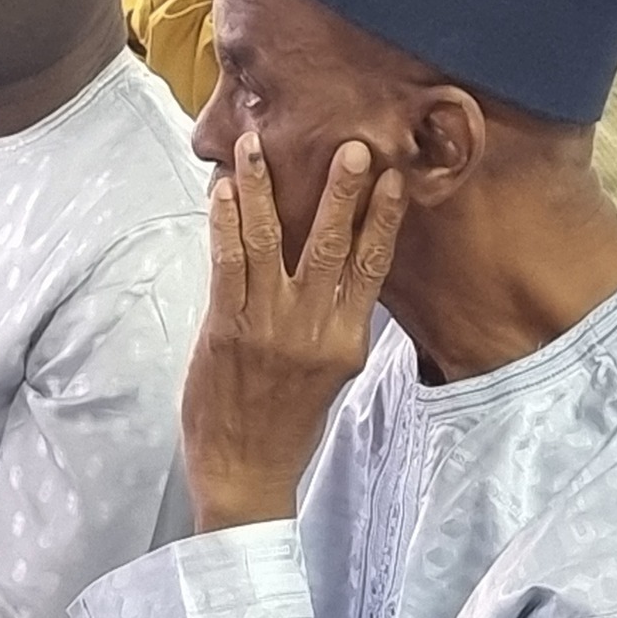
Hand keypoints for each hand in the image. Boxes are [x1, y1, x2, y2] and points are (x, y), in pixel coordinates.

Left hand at [183, 135, 405, 533]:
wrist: (247, 471)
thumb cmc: (288, 421)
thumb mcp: (332, 373)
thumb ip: (338, 320)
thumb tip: (346, 266)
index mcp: (347, 339)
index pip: (372, 266)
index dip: (383, 220)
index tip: (393, 179)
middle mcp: (313, 329)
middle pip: (330, 246)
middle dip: (339, 192)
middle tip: (349, 145)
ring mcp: (267, 327)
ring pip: (270, 243)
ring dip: (263, 189)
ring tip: (255, 146)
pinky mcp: (225, 329)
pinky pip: (227, 263)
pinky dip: (225, 222)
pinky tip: (223, 190)